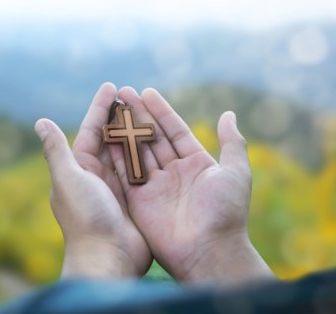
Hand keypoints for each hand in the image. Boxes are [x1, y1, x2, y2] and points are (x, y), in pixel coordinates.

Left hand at [35, 83, 151, 278]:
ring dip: (136, 130)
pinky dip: (149, 153)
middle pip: (110, 138)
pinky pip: (142, 170)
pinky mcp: (135, 199)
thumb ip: (56, 150)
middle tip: (132, 92)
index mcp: (78, 169)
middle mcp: (96, 176)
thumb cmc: (85, 217)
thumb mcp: (68, 179)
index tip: (111, 87)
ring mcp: (117, 188)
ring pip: (127, 151)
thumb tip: (41, 122)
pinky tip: (160, 139)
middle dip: (120, 115)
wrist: (107, 258)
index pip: (91, 131)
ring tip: (148, 108)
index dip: (100, 108)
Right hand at [109, 87, 272, 283]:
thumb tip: (228, 114)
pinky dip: (116, 154)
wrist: (207, 249)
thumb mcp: (235, 172)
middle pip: (152, 138)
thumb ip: (231, 142)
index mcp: (196, 164)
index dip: (161, 112)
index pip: (175, 131)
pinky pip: (125, 172)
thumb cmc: (225, 211)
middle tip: (124, 93)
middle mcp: (173, 173)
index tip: (147, 92)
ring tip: (112, 107)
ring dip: (125, 130)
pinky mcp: (138, 200)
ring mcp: (154, 186)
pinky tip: (106, 134)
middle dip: (139, 115)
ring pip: (137, 151)